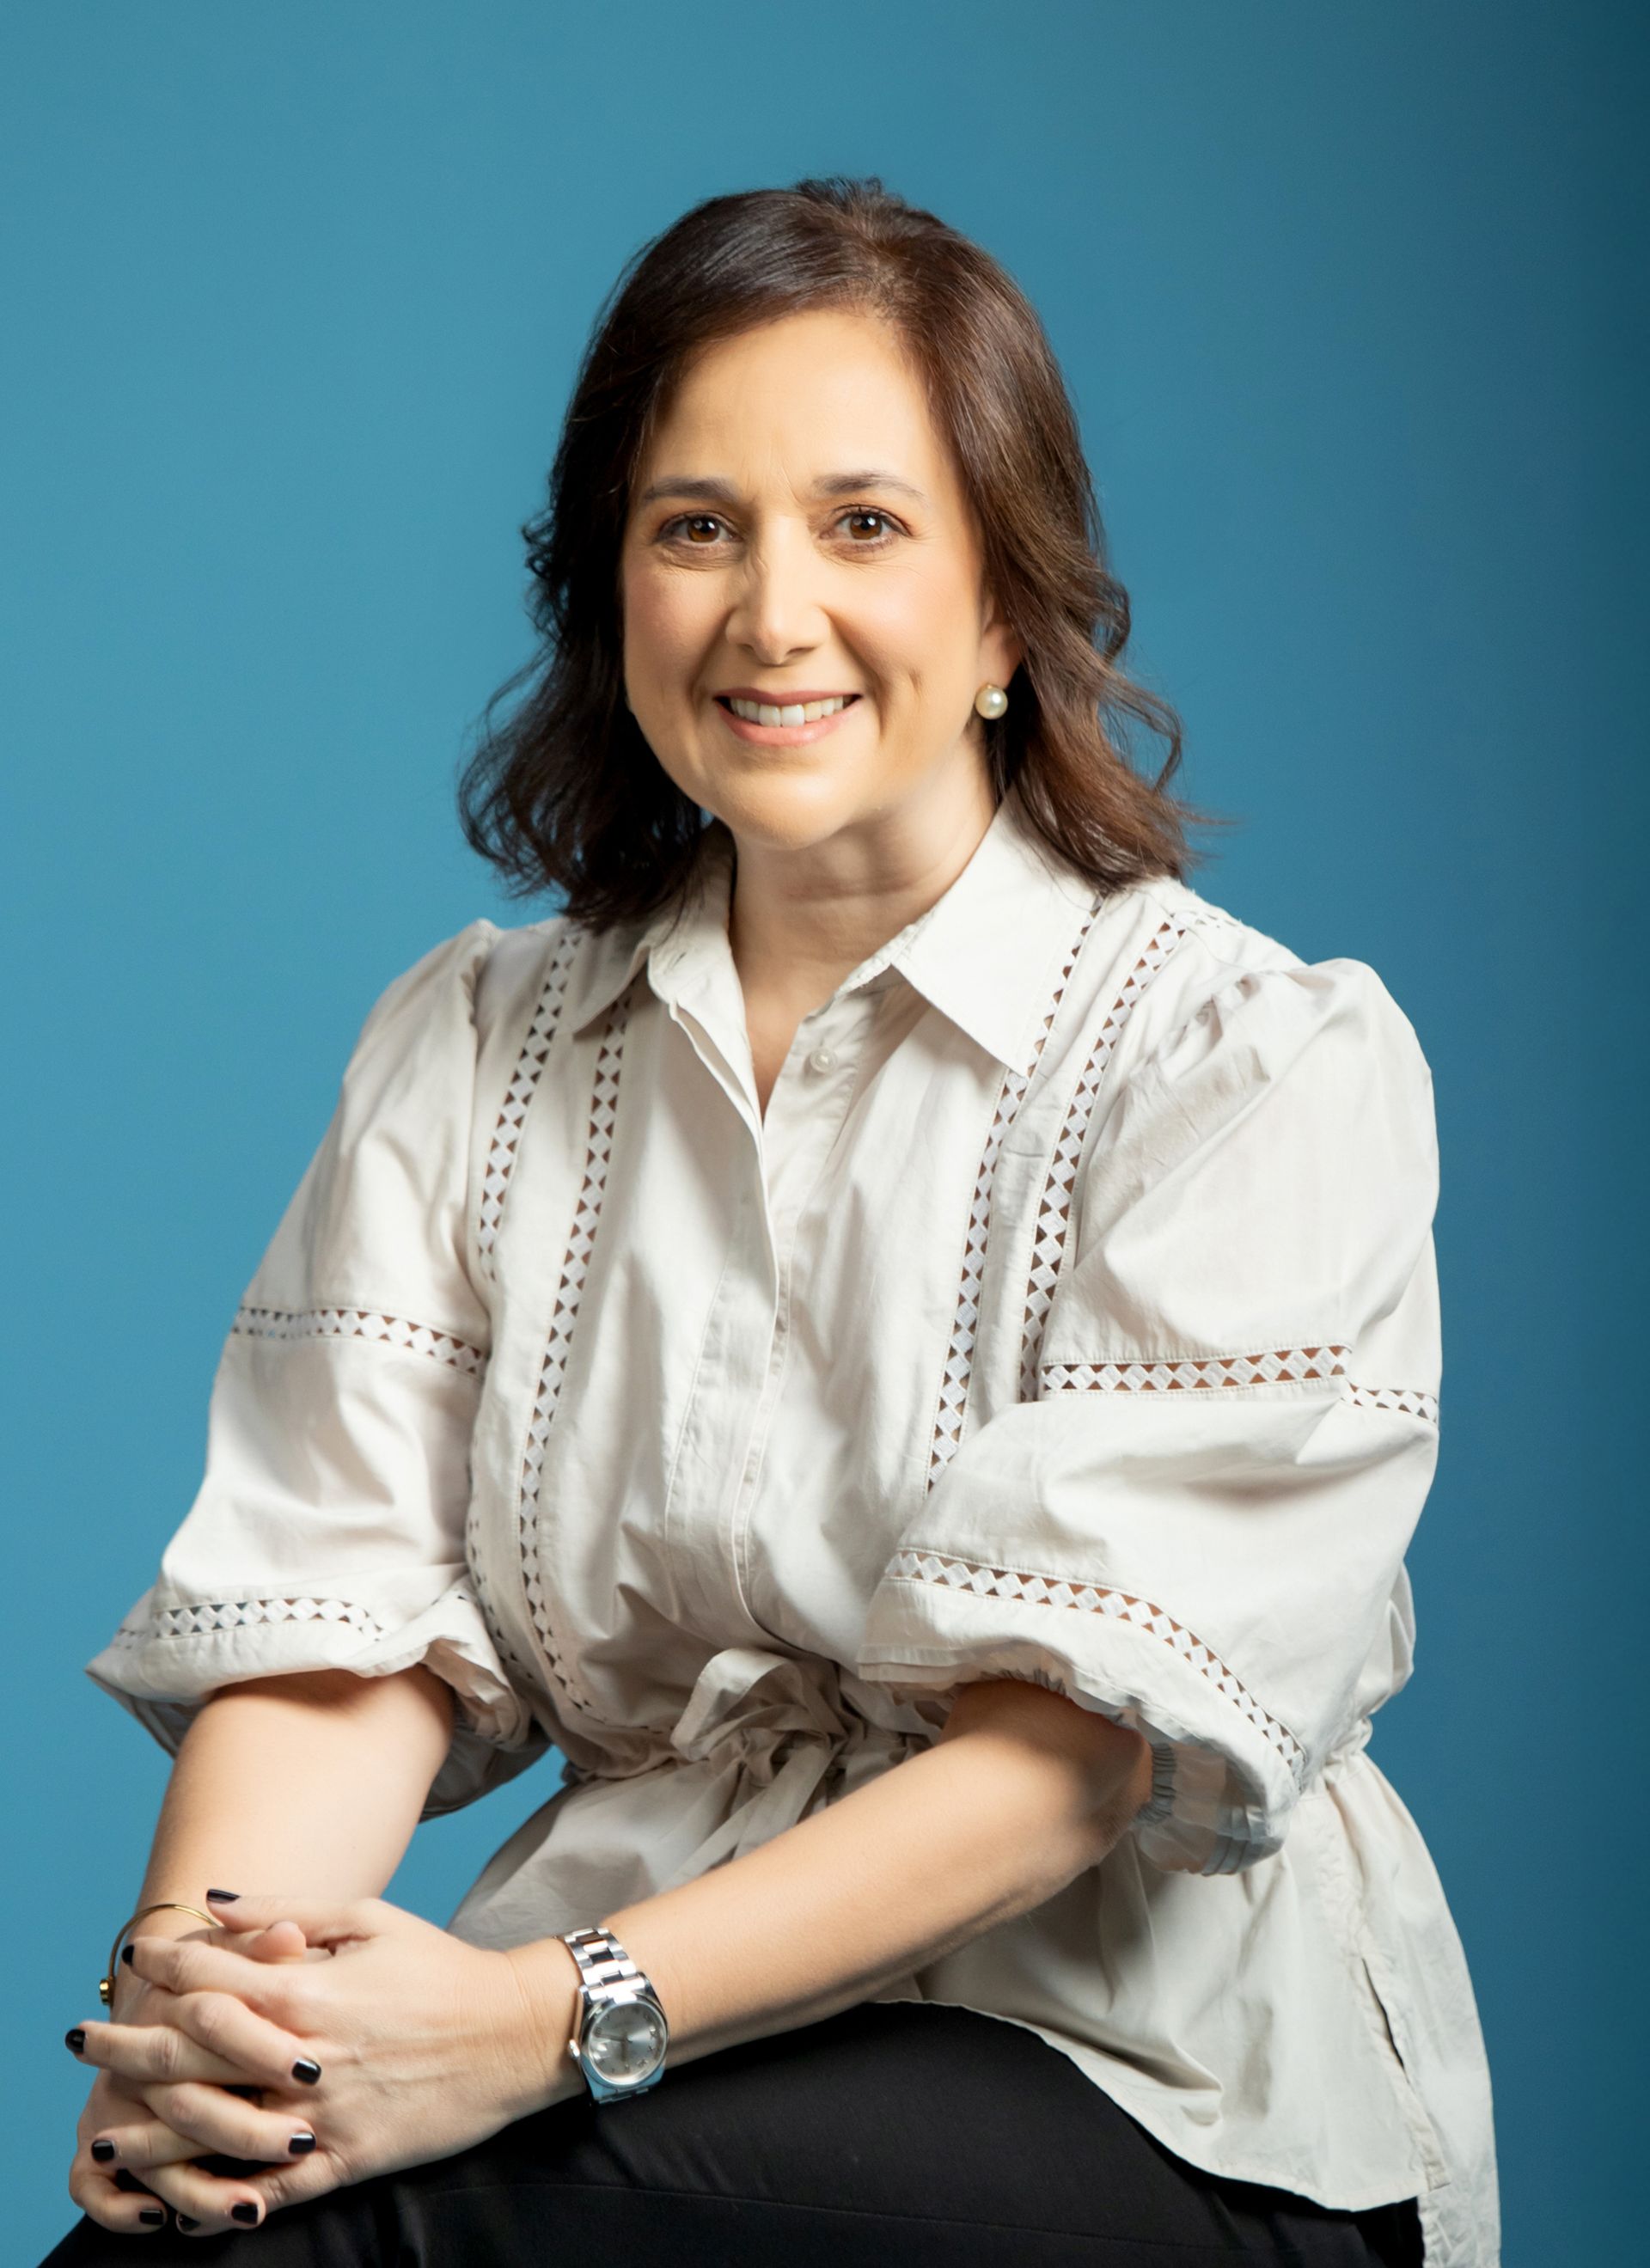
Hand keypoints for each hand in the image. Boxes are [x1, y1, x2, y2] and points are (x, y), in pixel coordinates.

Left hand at [66, 1893, 575, 2234]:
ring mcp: (323, 2114)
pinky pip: (269, 2193)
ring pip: (217, 2131)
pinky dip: (217, 2202)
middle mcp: (305, 2054)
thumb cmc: (442, 1968)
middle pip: (193, 2056)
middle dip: (128, 2046)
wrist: (516, 2033)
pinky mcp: (347, 2160)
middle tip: (84, 2042)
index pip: (211, 1978)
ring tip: (107, 2136)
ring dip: (152, 2132)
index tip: (134, 1959)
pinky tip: (179, 2204)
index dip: (164, 1967)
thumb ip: (289, 1911)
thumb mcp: (370, 1919)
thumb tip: (215, 1900)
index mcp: (310, 1988)